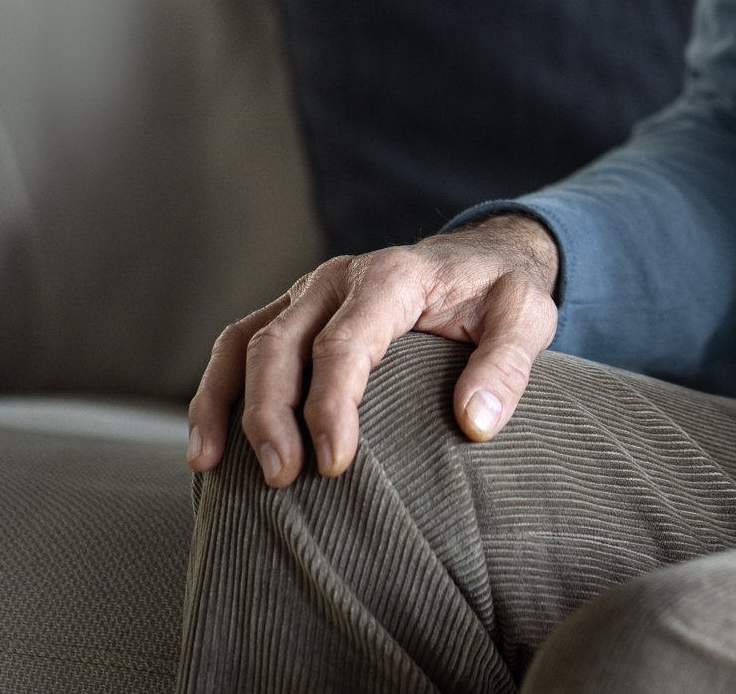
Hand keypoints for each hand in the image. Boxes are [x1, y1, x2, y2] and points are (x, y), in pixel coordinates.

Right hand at [187, 212, 560, 486]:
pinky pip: (238, 347)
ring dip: (224, 405)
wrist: (482, 256)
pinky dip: (216, 393)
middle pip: (280, 345)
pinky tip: (209, 449)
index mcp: (392, 277)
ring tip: (214, 469)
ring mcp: (307, 294)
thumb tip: (476, 424)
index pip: (344, 343)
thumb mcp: (526, 317)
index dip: (331, 404)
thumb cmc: (501, 293)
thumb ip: (507, 366)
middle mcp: (337, 279)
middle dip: (271, 414)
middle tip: (283, 479)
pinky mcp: (293, 312)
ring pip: (243, 343)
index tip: (334, 464)